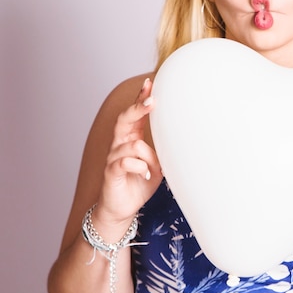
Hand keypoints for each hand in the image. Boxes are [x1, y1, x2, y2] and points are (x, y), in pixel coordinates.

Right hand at [95, 78, 162, 229]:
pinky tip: (144, 174)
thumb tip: (180, 139)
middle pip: (124, 119)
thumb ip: (163, 151)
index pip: (134, 114)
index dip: (140, 98)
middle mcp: (119, 144)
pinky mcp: (111, 171)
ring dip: (148, 157)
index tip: (150, 84)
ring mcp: (113, 157)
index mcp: (131, 139)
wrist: (122, 209)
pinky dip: (139, 167)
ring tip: (151, 170)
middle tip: (152, 100)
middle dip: (137, 108)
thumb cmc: (139, 183)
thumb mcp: (157, 165)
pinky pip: (125, 161)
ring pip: (133, 145)